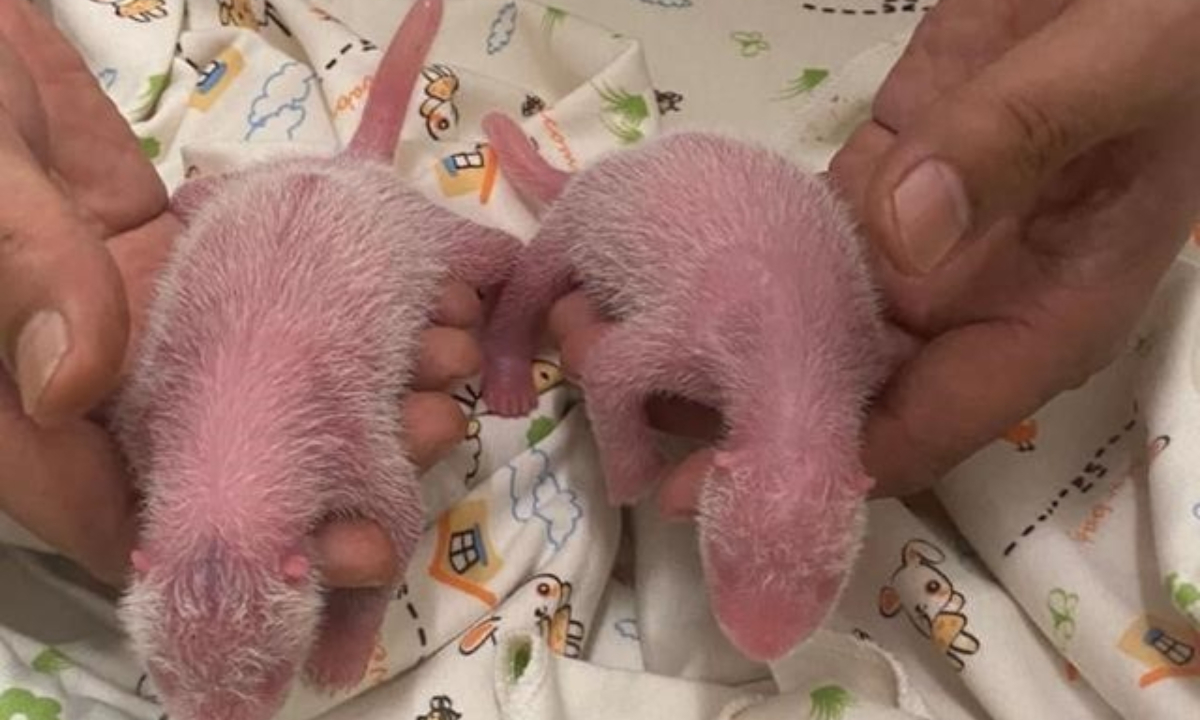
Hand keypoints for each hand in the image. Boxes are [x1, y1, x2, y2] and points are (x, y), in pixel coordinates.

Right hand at [0, 2, 475, 586]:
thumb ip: (24, 276)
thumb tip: (73, 386)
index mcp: (22, 405)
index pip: (120, 516)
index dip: (230, 549)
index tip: (338, 546)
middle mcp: (97, 383)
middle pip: (227, 461)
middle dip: (341, 466)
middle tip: (433, 430)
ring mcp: (154, 323)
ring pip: (271, 385)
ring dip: (371, 382)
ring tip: (448, 356)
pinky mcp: (193, 269)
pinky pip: (284, 307)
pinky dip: (357, 308)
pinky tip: (425, 298)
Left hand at [549, 0, 1199, 508]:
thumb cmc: (1169, 21)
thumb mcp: (1122, 69)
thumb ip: (1019, 141)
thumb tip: (903, 236)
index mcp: (1043, 315)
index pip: (922, 431)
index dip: (819, 470)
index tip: (712, 490)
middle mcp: (967, 301)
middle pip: (840, 393)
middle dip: (737, 416)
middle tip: (620, 414)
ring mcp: (916, 240)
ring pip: (803, 320)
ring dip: (713, 342)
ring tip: (606, 346)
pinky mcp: (878, 176)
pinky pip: (795, 238)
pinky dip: (726, 257)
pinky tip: (651, 272)